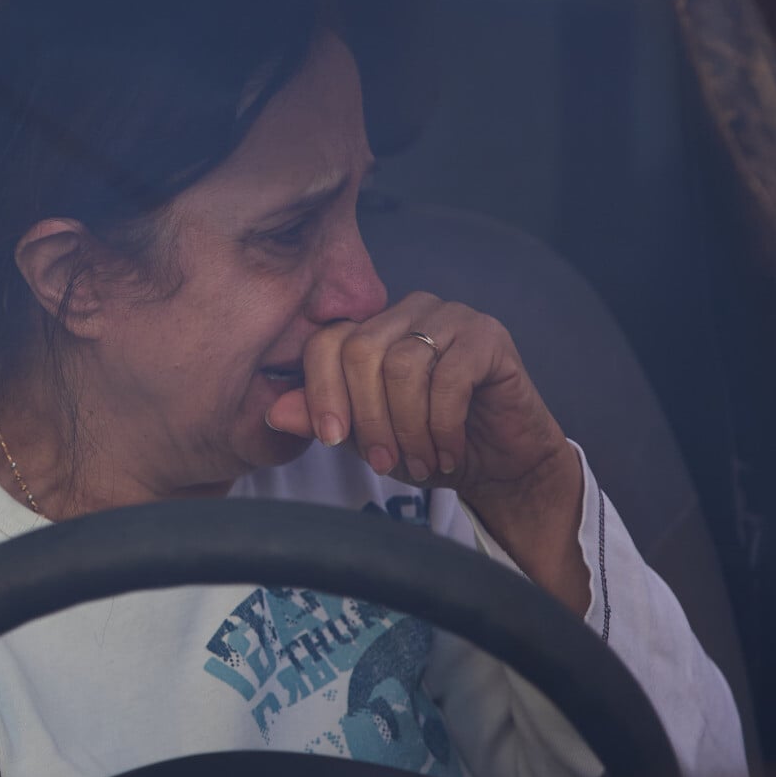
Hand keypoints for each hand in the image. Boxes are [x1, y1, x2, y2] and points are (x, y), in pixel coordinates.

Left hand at [264, 292, 587, 610]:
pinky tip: (448, 452)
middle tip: (386, 464)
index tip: (332, 441)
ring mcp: (450, 316)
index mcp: (373, 328)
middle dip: (368, 418)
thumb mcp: (367, 441)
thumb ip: (325, 420)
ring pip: (403, 366)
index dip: (321, 392)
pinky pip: (449, 378)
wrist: (501, 465)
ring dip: (408, 428)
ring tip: (421, 462)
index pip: (326, 342)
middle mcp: (409, 311)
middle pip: (360, 351)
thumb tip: (274, 412)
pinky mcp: (488, 336)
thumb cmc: (430, 447)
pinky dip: (442, 426)